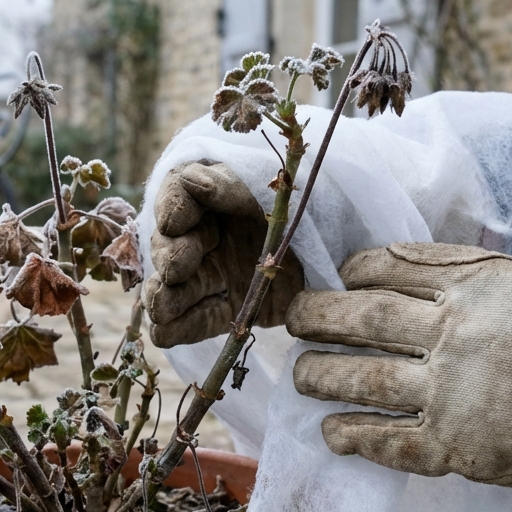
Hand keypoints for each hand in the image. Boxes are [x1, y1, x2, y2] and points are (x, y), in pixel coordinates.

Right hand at [145, 161, 303, 347]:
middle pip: (170, 245)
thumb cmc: (313, 209)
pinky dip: (177, 328)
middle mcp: (208, 236)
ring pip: (173, 287)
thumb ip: (232, 186)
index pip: (178, 195)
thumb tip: (191, 179)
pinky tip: (166, 332)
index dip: (170, 208)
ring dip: (161, 296)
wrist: (350, 257)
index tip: (175, 222)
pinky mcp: (226, 310)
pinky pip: (195, 322)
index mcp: (217, 196)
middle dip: (168, 256)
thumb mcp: (276, 191)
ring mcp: (214, 276)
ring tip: (161, 307)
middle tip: (177, 268)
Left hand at [286, 242, 511, 511]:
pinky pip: (386, 439)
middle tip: (296, 321)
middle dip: (319, 317)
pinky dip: (352, 434)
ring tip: (301, 377)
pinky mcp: (458, 447)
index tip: (342, 276)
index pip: (393, 266)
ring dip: (321, 375)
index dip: (356, 271)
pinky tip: (332, 431)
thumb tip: (436, 273)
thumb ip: (485, 276)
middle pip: (362, 317)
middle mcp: (456, 330)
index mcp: (479, 283)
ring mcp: (452, 391)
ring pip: (362, 376)